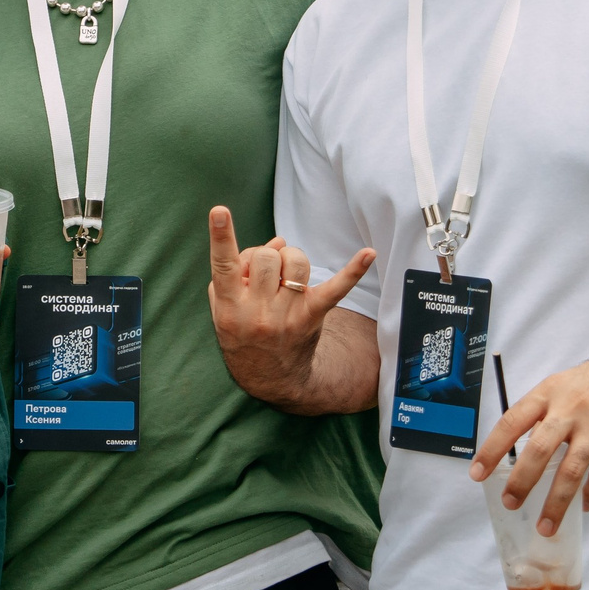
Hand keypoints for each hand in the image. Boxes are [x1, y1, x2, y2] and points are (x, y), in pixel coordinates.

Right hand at [206, 207, 372, 403]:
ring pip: (295, 262)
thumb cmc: (240, 331)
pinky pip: (335, 290)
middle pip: (266, 257)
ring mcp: (286, 316)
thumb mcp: (222, 305)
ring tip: (285, 274)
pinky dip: (353, 271)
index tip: (220, 211)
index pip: (223, 266)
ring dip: (290, 259)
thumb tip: (278, 242)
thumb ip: (238, 269)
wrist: (268, 378)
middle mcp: (257, 311)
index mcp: (228, 305)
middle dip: (266, 255)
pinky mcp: (312, 317)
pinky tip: (369, 253)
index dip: (221, 237)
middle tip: (263, 272)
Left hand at [471, 341, 588, 534]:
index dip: (491, 449)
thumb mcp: (561, 385)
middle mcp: (570, 408)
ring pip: (571, 469)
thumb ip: (541, 412)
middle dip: (521, 481)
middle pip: (539, 449)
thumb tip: (515, 447)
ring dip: (556, 502)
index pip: (511, 422)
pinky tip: (585, 506)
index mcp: (547, 393)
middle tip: (510, 503)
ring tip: (545, 525)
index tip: (477, 473)